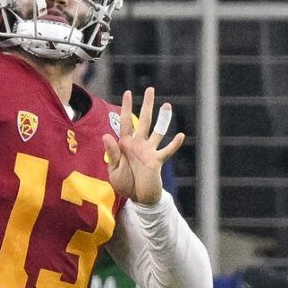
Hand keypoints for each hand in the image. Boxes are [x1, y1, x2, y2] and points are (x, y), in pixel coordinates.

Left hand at [102, 88, 184, 206]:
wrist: (138, 198)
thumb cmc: (124, 184)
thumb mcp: (114, 170)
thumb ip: (111, 153)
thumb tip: (106, 135)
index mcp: (125, 145)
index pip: (125, 122)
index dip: (127, 108)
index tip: (128, 93)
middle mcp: (138, 145)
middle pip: (144, 121)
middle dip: (147, 105)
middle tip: (150, 89)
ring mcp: (149, 152)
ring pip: (157, 132)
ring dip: (163, 119)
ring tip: (167, 105)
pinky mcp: (157, 161)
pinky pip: (167, 151)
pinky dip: (174, 144)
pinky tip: (181, 136)